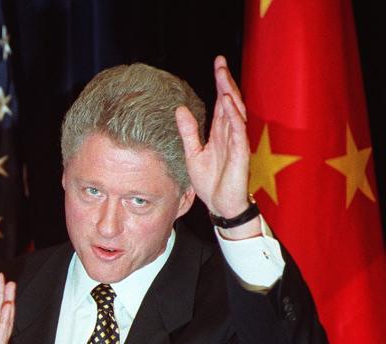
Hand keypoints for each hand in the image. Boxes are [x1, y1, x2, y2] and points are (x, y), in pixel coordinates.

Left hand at [175, 56, 257, 237]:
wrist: (220, 205)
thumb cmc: (210, 181)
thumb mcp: (192, 153)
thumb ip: (188, 132)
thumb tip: (179, 109)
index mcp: (219, 133)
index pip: (220, 102)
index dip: (219, 83)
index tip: (217, 64)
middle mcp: (230, 133)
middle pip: (230, 102)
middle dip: (225, 83)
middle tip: (220, 63)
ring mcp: (237, 142)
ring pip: (236, 113)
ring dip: (230, 96)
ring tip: (223, 78)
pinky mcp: (241, 153)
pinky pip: (238, 132)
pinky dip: (234, 117)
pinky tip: (229, 104)